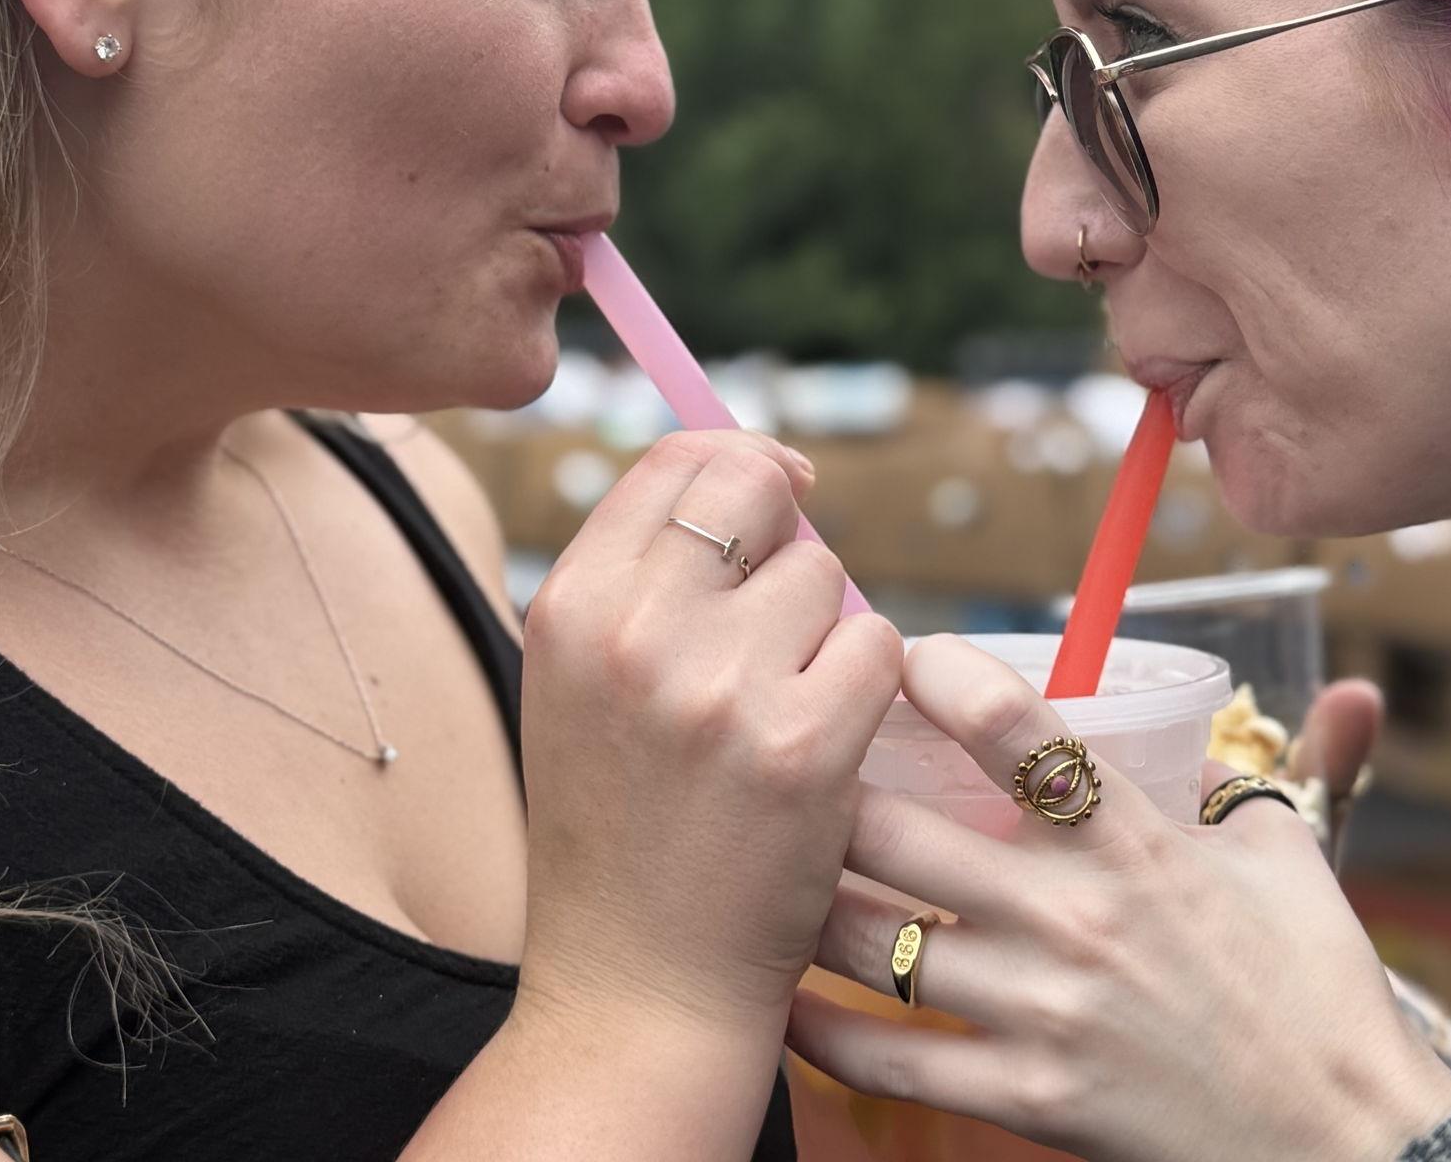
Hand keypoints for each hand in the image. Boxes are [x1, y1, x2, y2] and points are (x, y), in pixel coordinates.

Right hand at [515, 431, 902, 1045]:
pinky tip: (823, 744)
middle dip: (790, 524)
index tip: (778, 488)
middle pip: (755, 487)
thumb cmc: (619, 830)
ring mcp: (721, 687)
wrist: (636, 992)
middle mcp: (636, 631)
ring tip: (781, 707)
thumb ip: (645, 578)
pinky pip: (878, 646)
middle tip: (790, 594)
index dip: (740, 460)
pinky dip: (866, 686)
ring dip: (826, 626)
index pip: (675, 460)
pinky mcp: (803, 746)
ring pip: (826, 572)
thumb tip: (757, 473)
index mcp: (572, 606)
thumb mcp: (581, 684)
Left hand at [789, 637, 1450, 1161]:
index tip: (899, 653)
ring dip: (806, 897)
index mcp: (1134, 839)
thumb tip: (1296, 702)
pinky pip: (889, 1062)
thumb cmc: (1319, 993)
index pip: (1016, 726)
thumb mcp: (1289, 859)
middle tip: (791, 758)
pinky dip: (820, 1028)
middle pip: (896, 831)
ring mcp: (1044, 1013)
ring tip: (770, 864)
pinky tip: (786, 992)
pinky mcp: (1030, 1101)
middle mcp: (1076, 917)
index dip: (939, 674)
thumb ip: (1258, 773)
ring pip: (870, 941)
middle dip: (827, 786)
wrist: (1353, 1147)